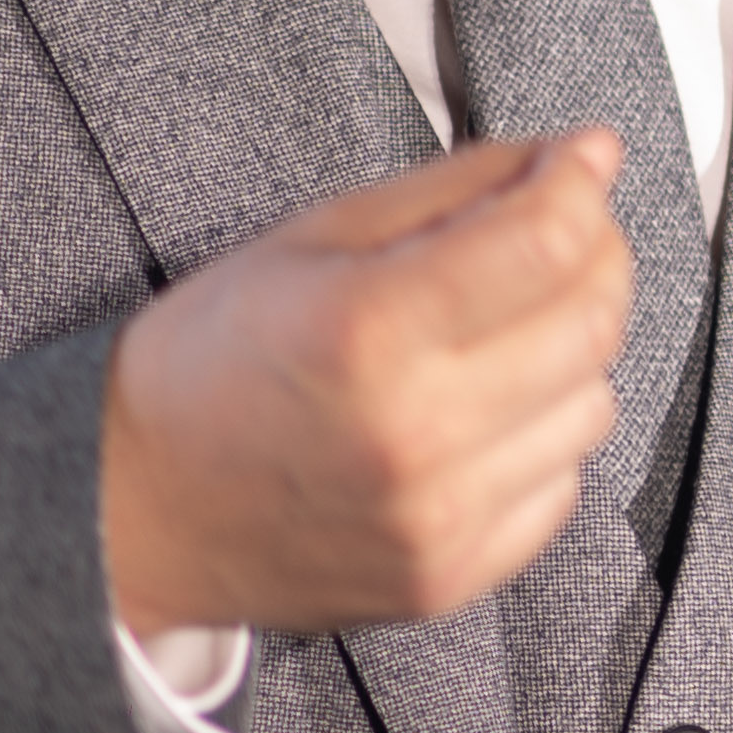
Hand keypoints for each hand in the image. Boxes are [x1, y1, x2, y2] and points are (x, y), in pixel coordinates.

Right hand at [100, 134, 631, 634]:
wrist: (138, 506)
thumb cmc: (215, 361)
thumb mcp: (313, 236)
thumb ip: (456, 189)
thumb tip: (577, 156)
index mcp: (365, 329)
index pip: (547, 242)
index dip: (581, 183)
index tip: (581, 160)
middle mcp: (412, 432)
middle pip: (590, 320)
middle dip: (595, 254)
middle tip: (558, 231)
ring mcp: (437, 517)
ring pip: (593, 404)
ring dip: (570, 349)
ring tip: (503, 329)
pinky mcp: (451, 576)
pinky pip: (563, 485)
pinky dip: (542, 435)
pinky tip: (482, 411)